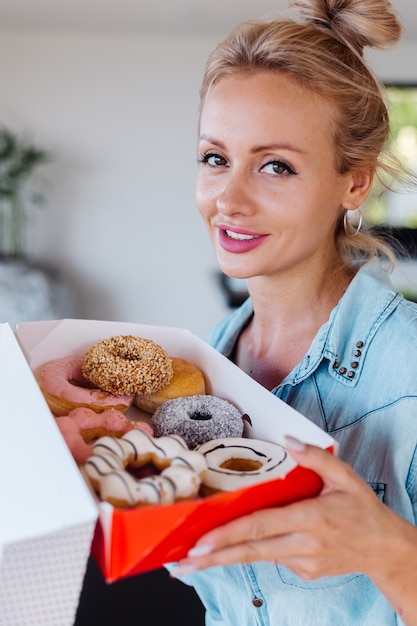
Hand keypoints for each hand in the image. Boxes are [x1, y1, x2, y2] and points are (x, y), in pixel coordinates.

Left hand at [171, 437, 416, 623]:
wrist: (384, 549)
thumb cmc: (362, 509)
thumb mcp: (345, 476)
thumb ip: (315, 456)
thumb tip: (286, 440)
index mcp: (311, 517)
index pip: (261, 526)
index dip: (228, 535)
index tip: (201, 542)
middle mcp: (304, 543)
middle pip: (250, 551)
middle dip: (213, 557)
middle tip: (181, 561)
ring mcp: (302, 562)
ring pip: (256, 559)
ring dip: (222, 561)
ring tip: (190, 564)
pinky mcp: (303, 571)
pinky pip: (271, 558)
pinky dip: (249, 554)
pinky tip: (229, 550)